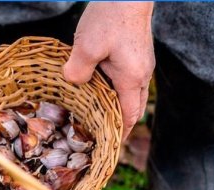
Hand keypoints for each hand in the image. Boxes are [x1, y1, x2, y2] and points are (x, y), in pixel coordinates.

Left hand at [63, 2, 154, 138]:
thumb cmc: (110, 18)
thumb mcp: (87, 48)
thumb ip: (77, 71)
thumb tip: (72, 83)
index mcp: (131, 79)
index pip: (128, 117)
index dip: (119, 135)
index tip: (107, 148)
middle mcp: (141, 74)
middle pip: (133, 108)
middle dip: (119, 125)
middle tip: (101, 136)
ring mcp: (141, 63)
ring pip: (130, 94)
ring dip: (116, 106)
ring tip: (96, 116)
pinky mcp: (136, 53)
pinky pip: (127, 79)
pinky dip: (115, 90)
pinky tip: (97, 87)